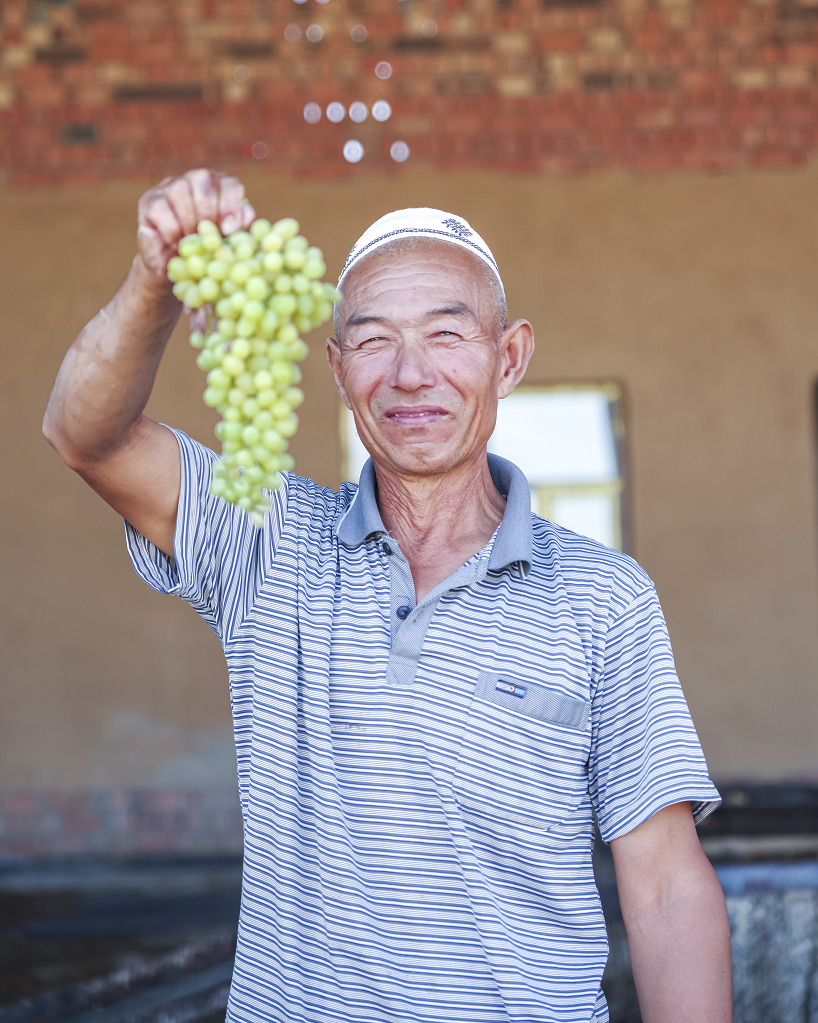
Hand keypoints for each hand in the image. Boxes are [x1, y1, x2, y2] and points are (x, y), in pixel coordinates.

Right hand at [135, 168, 256, 284]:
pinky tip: (175, 243)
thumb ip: (238, 230)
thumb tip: (248, 213)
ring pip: (179, 190)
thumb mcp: (225, 246)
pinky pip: (160, 208)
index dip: (231, 205)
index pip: (229, 183)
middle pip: (203, 179)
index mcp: (219, 189)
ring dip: (188, 222)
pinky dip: (171, 230)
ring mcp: (168, 188)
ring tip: (191, 243)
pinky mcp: (148, 201)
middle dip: (208, 212)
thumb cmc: (204, 256)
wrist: (173, 272)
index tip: (229, 230)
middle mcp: (193, 181)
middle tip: (207, 237)